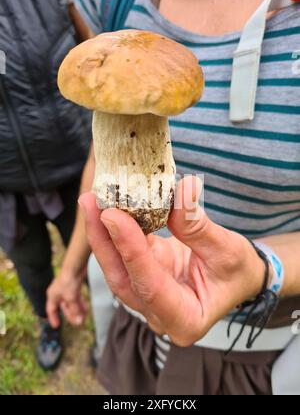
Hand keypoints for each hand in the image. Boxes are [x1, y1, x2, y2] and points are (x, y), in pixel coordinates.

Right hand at [47, 266, 87, 327]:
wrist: (75, 266)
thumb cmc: (69, 280)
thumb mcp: (71, 298)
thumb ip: (75, 310)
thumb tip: (79, 321)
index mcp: (52, 296)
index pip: (51, 310)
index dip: (53, 318)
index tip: (57, 325)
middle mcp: (58, 293)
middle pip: (64, 307)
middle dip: (71, 315)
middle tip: (79, 322)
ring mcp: (66, 289)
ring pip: (71, 303)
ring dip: (77, 310)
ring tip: (84, 316)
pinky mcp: (74, 285)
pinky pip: (76, 298)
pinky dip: (80, 303)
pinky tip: (86, 308)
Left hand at [79, 177, 264, 345]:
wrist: (238, 275)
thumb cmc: (238, 271)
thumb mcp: (227, 250)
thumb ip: (199, 226)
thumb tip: (182, 190)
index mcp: (186, 320)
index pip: (151, 287)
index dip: (131, 251)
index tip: (114, 217)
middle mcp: (160, 313)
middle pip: (123, 278)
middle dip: (104, 240)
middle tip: (92, 203)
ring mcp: (148, 295)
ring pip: (117, 267)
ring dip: (103, 233)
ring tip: (93, 200)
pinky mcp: (143, 274)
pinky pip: (124, 253)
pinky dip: (115, 230)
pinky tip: (107, 206)